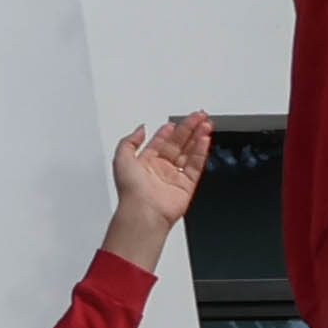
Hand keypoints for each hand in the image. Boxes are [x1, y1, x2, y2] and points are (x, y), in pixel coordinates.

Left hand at [106, 111, 209, 259]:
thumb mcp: (121, 158)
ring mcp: (174, 177)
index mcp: (145, 162)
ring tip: (206, 124)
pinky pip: (196, 165)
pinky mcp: (187, 186)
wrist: (143, 211)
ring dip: (198, 137)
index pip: (160, 142)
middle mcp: (160, 169)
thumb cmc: (130, 190)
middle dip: (188, 129)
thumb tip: (140, 129)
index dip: (168, 131)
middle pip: (178, 144)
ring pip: (189, 152)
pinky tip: (205, 140)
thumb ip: (130, 141)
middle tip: (199, 117)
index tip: (177, 121)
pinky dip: (201, 152)